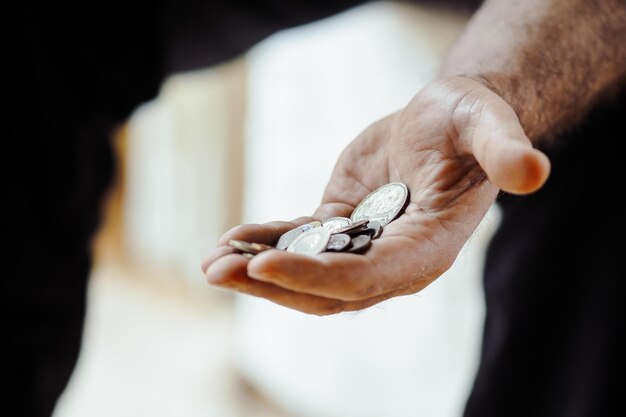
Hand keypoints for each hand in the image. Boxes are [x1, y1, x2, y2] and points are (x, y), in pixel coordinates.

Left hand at [201, 76, 549, 314]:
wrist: (445, 122)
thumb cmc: (467, 123)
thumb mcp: (485, 124)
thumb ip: (504, 148)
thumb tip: (534, 172)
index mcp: (427, 249)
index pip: (368, 277)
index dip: (316, 274)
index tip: (263, 263)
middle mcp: (394, 261)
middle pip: (329, 290)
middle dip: (273, 283)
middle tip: (216, 271)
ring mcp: (365, 248)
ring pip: (307, 275)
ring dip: (258, 271)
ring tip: (210, 262)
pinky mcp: (344, 227)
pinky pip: (300, 243)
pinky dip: (266, 240)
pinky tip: (230, 237)